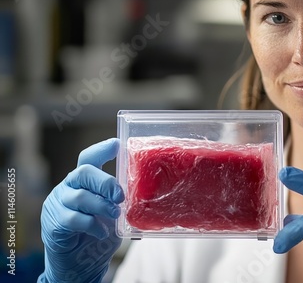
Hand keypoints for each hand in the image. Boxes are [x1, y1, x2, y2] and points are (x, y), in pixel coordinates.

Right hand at [38, 139, 123, 282]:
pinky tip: (102, 232)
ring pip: (79, 196)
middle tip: (120, 195)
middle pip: (83, 172)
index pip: (89, 158)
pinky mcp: (53, 222)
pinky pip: (72, 219)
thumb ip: (120, 200)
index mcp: (84, 180)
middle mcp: (69, 187)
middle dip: (104, 182)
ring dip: (101, 205)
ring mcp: (58, 203)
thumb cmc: (98, 232)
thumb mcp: (112, 212)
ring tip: (114, 215)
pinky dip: (91, 225)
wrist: (78, 262)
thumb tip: (143, 192)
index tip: (117, 145)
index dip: (102, 150)